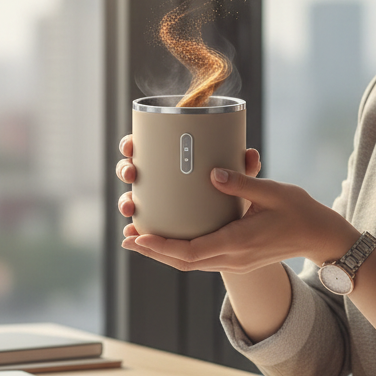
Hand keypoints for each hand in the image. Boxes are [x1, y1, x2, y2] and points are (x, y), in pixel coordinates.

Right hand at [114, 135, 261, 220]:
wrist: (245, 223)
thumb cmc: (238, 197)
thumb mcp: (245, 185)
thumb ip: (245, 171)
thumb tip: (251, 155)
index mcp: (175, 158)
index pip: (147, 145)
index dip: (132, 143)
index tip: (131, 145)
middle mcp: (162, 177)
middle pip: (134, 169)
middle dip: (125, 170)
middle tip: (131, 172)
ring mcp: (159, 200)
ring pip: (134, 197)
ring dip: (125, 201)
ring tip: (130, 206)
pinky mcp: (162, 221)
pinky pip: (143, 222)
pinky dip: (135, 227)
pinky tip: (130, 231)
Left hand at [121, 164, 358, 274]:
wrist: (320, 237)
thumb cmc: (299, 211)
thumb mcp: (272, 192)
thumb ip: (242, 183)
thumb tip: (212, 173)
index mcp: (238, 243)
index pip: (191, 251)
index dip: (161, 247)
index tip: (139, 237)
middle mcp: (233, 258)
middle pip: (183, 263)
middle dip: (153, 252)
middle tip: (127, 238)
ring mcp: (235, 262)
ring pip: (190, 264)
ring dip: (163, 254)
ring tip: (139, 240)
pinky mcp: (237, 259)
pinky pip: (202, 260)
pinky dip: (180, 253)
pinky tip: (169, 241)